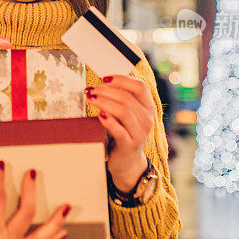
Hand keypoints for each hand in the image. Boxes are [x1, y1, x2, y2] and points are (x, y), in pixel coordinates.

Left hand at [85, 75, 154, 191]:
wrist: (127, 161)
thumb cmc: (123, 131)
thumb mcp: (125, 113)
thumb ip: (120, 98)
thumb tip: (103, 82)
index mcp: (148, 107)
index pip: (140, 87)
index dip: (122, 79)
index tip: (104, 78)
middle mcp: (147, 119)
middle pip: (127, 98)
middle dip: (106, 91)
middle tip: (90, 89)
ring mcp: (140, 133)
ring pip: (123, 111)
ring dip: (104, 102)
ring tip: (91, 98)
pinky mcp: (130, 145)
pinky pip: (120, 131)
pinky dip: (109, 121)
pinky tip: (99, 115)